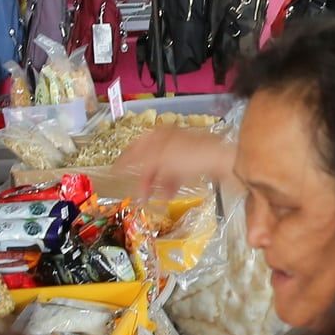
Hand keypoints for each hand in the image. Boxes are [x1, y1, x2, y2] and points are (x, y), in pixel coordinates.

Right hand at [111, 123, 232, 197]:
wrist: (222, 160)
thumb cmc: (190, 156)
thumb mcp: (160, 159)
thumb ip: (141, 163)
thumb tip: (124, 166)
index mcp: (157, 135)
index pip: (134, 147)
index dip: (124, 160)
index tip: (113, 173)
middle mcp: (167, 140)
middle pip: (148, 160)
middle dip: (142, 178)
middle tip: (137, 195)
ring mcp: (181, 151)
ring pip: (162, 170)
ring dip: (155, 184)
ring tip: (150, 199)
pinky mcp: (193, 162)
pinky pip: (175, 175)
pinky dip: (169, 185)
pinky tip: (167, 197)